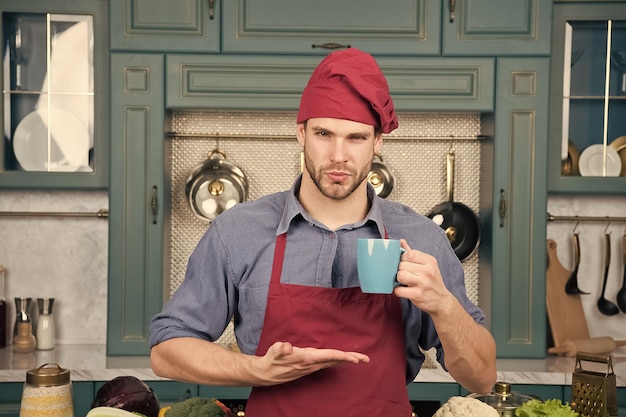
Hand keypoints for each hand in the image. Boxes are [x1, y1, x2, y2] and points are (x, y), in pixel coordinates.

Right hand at [251, 341, 369, 385]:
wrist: (266, 373)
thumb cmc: (272, 359)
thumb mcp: (275, 350)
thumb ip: (281, 348)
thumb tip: (287, 347)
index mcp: (307, 358)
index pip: (329, 356)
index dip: (342, 356)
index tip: (355, 358)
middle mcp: (312, 364)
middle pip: (336, 360)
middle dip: (351, 359)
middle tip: (366, 359)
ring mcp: (312, 367)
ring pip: (333, 362)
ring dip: (347, 360)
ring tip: (360, 359)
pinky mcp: (310, 367)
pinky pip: (328, 363)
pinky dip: (338, 361)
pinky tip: (343, 360)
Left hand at [394, 239, 454, 313]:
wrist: (441, 301)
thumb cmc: (432, 281)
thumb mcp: (427, 265)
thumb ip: (413, 253)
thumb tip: (401, 241)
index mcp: (430, 261)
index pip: (409, 254)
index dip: (403, 258)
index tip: (405, 263)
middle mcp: (427, 271)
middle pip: (402, 265)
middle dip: (401, 270)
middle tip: (406, 274)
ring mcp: (423, 283)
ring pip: (400, 275)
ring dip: (399, 279)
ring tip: (404, 282)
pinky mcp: (417, 295)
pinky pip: (399, 290)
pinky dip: (398, 291)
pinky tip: (404, 290)